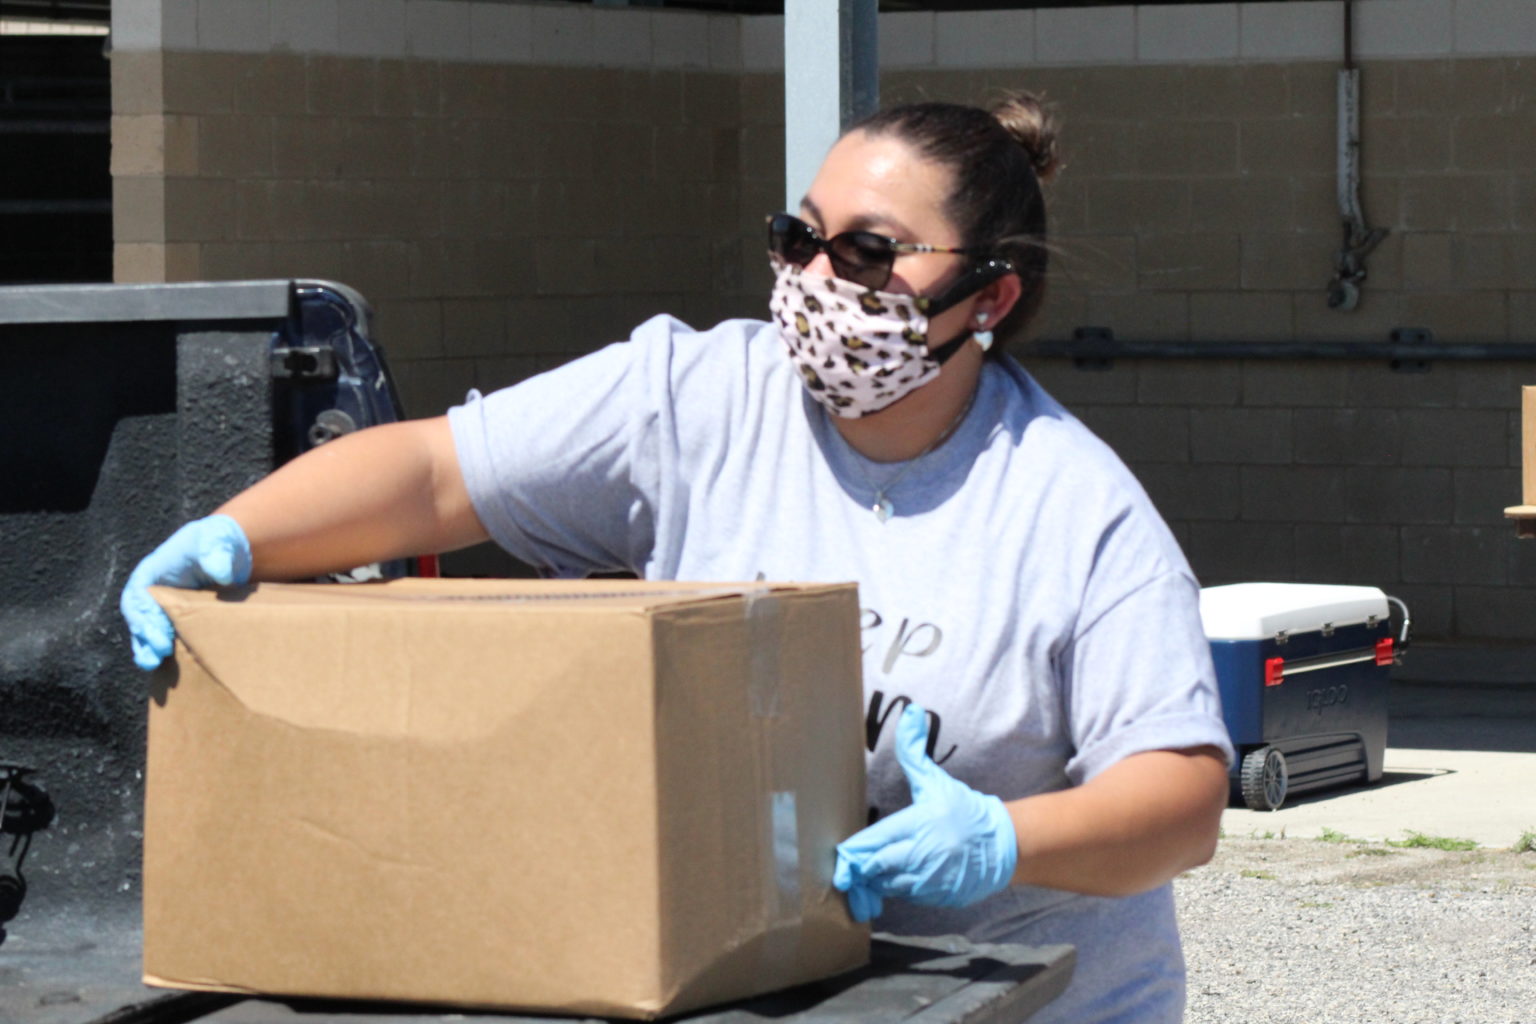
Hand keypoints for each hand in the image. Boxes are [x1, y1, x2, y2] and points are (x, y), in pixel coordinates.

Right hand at [120, 515, 251, 669]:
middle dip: (145, 637)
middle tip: (158, 654)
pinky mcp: (178, 619)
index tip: (157, 633)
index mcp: (152, 573)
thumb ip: (215, 554)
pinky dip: (165, 650)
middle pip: (141, 618)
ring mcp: (163, 607)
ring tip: (153, 664)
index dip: (143, 617)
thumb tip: (222, 572)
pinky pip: (165, 636)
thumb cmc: (216, 542)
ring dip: (149, 648)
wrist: (229, 550)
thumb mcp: (215, 541)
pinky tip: (171, 667)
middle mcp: (152, 592)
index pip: (138, 597)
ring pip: (149, 631)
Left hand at [834, 704, 1017, 921]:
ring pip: (890, 885)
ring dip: (879, 879)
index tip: (844, 853)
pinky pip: (908, 897)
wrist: (1004, 845)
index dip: (856, 850)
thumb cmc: (964, 810)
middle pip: (877, 867)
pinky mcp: (939, 897)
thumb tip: (910, 713)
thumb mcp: (936, 781)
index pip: (875, 841)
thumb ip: (914, 753)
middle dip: (862, 868)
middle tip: (851, 867)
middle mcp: (922, 854)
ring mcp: (931, 879)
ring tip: (874, 870)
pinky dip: (899, 889)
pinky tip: (898, 878)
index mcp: (918, 825)